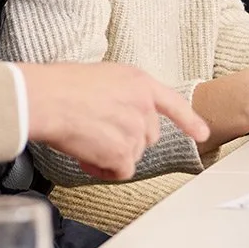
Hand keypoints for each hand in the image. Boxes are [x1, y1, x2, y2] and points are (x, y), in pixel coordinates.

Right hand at [20, 62, 209, 180]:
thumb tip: (115, 113)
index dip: (189, 120)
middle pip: (148, 136)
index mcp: (139, 82)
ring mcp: (135, 130)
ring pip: (132, 155)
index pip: (173, 103)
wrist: (46, 99)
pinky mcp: (123, 153)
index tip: (202, 133)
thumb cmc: (59, 86)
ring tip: (85, 143)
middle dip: (126, 140)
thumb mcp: (101, 76)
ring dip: (110, 155)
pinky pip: (121, 171)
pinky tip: (86, 159)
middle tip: (98, 136)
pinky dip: (104, 171)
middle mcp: (143, 106)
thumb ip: (120, 94)